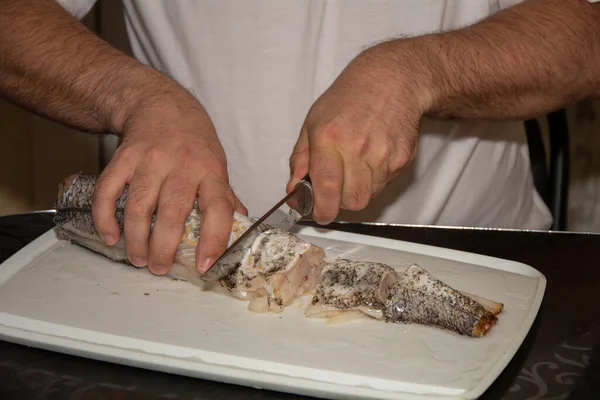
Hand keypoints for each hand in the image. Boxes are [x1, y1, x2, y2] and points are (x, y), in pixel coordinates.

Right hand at [92, 86, 246, 275]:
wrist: (161, 104)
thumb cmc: (194, 141)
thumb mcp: (217, 165)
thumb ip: (224, 197)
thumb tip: (241, 226)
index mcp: (210, 172)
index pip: (218, 208)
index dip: (214, 239)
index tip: (204, 265)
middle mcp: (181, 166)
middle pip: (172, 213)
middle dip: (164, 248)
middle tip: (159, 268)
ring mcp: (149, 160)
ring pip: (139, 206)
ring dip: (136, 239)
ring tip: (138, 258)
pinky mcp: (123, 158)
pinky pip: (108, 191)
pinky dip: (106, 217)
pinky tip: (111, 236)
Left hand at [287, 43, 430, 223]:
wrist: (392, 80)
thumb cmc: (349, 98)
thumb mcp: (313, 121)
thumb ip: (300, 158)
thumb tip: (293, 189)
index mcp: (329, 136)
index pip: (326, 187)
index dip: (322, 209)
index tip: (319, 214)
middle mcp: (357, 146)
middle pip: (352, 200)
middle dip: (341, 203)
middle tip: (336, 191)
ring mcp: (383, 153)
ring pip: (369, 196)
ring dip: (358, 190)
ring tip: (355, 167)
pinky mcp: (403, 157)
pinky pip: (385, 184)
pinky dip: (375, 180)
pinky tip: (372, 158)